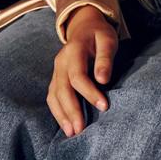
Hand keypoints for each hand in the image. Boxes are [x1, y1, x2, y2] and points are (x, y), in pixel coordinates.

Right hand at [48, 6, 117, 136]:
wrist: (84, 26)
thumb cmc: (99, 34)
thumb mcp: (107, 39)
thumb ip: (105, 58)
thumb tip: (103, 80)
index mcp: (73, 51)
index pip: (78, 76)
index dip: (90, 92)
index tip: (104, 107)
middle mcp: (60, 62)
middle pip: (62, 89)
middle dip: (71, 110)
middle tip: (81, 130)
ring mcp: (56, 70)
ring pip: (53, 95)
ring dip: (61, 115)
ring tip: (72, 133)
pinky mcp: (56, 78)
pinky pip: (52, 97)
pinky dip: (57, 112)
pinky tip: (66, 125)